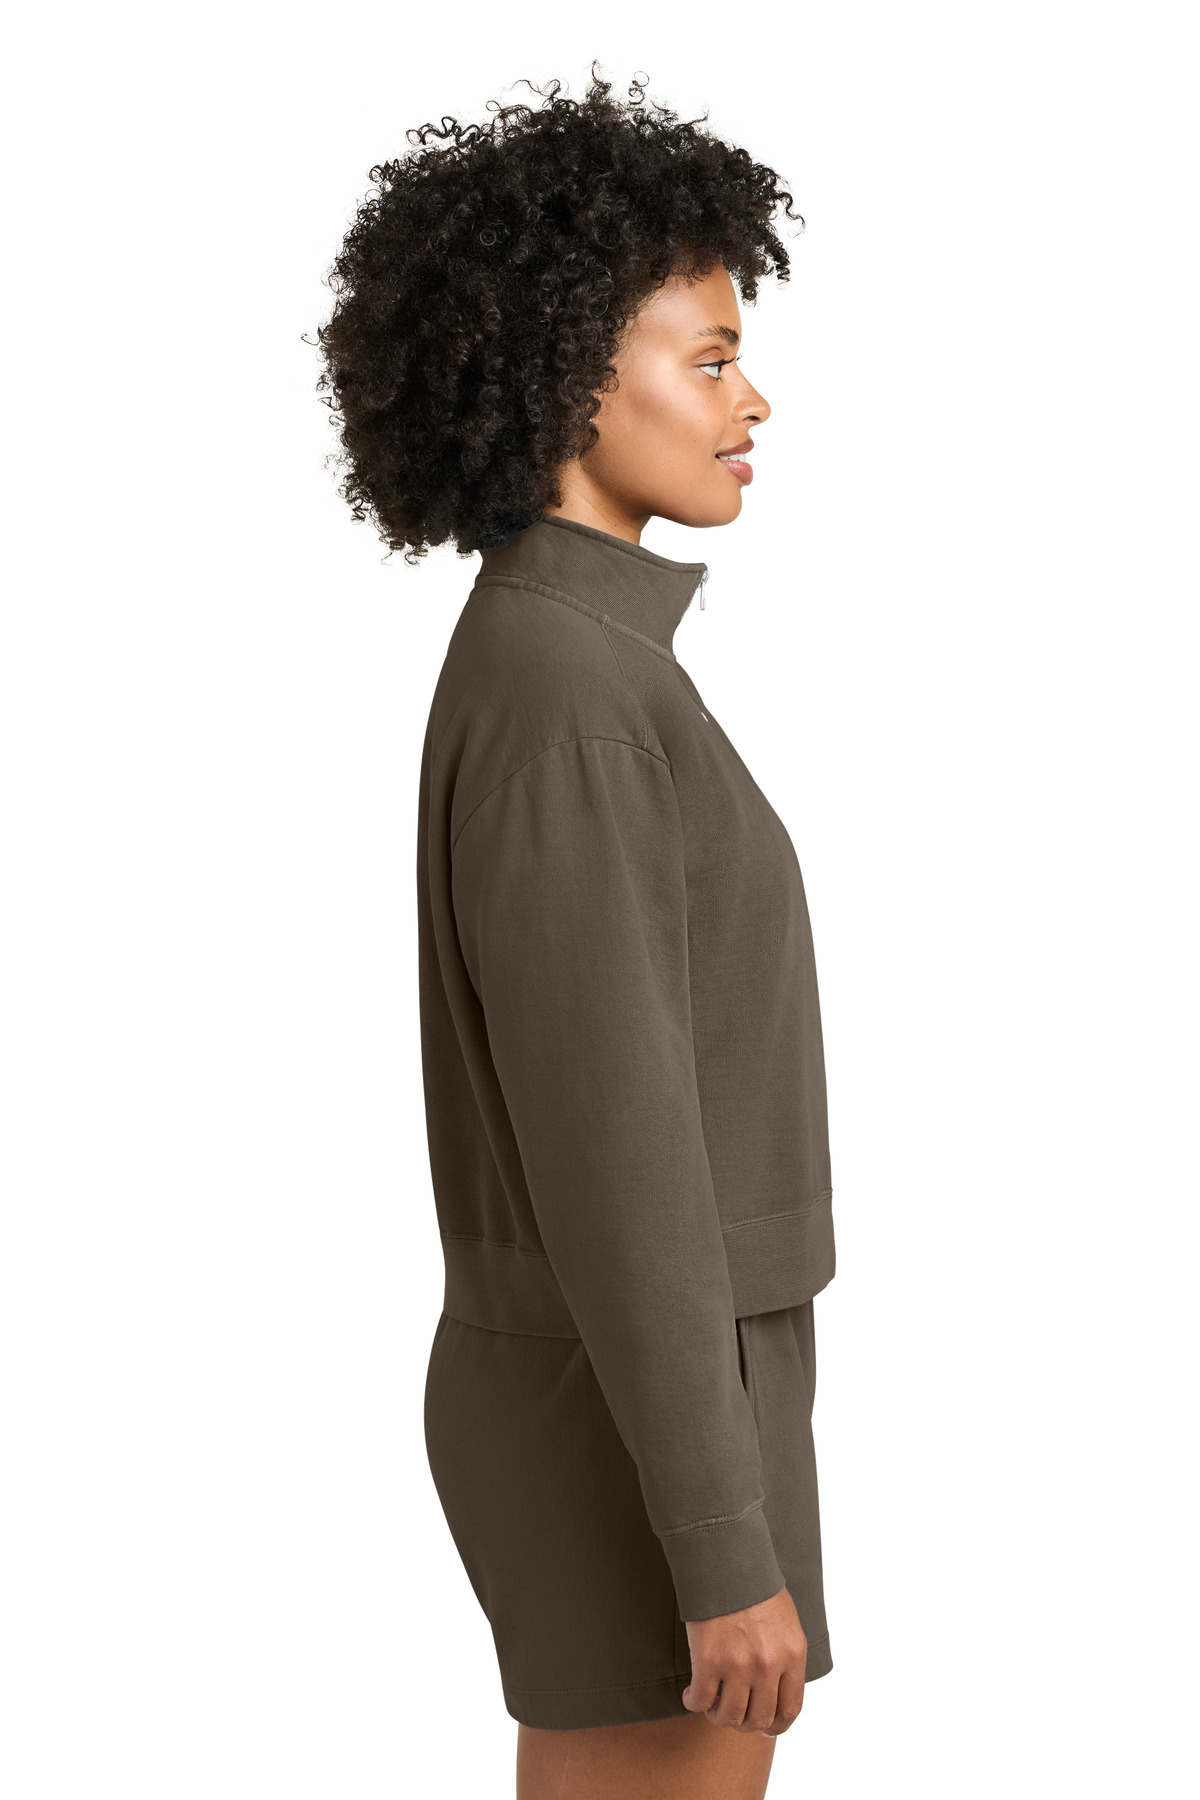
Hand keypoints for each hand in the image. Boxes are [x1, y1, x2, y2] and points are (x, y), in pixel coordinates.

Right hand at [681, 1586, 806, 1736]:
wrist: (726, 1560)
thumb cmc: (756, 1588)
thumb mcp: (787, 1623)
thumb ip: (785, 1658)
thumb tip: (777, 1691)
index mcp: (792, 1655)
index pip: (790, 1709)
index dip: (775, 1726)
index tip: (763, 1726)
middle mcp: (768, 1664)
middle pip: (759, 1719)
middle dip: (745, 1724)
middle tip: (734, 1714)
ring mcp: (738, 1664)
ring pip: (730, 1716)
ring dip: (719, 1717)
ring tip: (712, 1706)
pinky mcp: (708, 1659)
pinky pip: (700, 1700)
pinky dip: (693, 1703)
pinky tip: (691, 1695)